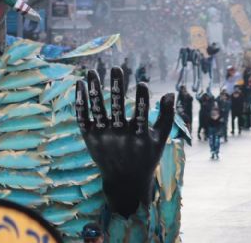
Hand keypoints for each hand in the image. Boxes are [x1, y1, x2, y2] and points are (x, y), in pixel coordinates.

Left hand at [76, 68, 174, 216]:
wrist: (124, 181)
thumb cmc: (146, 156)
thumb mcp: (160, 139)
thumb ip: (166, 116)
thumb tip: (171, 93)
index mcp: (139, 138)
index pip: (141, 115)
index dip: (142, 99)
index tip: (143, 83)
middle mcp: (120, 137)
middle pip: (117, 108)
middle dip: (117, 87)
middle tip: (116, 68)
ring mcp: (102, 137)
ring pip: (97, 109)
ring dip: (94, 88)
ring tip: (91, 71)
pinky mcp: (89, 138)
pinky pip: (82, 116)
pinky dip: (80, 100)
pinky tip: (80, 84)